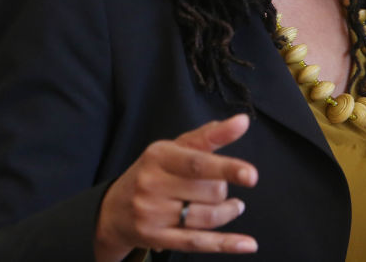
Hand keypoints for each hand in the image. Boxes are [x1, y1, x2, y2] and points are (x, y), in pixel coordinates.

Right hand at [94, 114, 258, 260]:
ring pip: (207, 216)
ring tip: (234, 206)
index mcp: (158, 155)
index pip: (197, 162)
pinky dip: (226, 244)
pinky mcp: (156, 237)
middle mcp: (152, 183)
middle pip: (209, 191)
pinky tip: (248, 244)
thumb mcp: (172, 149)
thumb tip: (242, 121)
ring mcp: (152, 212)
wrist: (114, 209)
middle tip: (217, 187)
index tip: (251, 175)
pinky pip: (197, 242)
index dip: (226, 168)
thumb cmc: (153, 173)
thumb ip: (207, 136)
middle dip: (222, 190)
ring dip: (228, 212)